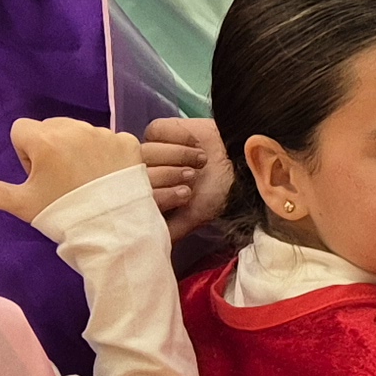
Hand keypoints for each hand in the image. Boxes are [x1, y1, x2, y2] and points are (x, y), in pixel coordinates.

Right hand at [0, 115, 145, 225]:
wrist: (113, 233)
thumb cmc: (62, 216)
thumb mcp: (22, 204)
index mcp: (45, 139)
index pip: (22, 131)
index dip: (26, 155)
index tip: (39, 178)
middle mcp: (75, 129)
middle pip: (52, 128)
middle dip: (51, 148)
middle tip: (62, 182)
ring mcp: (104, 134)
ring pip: (81, 132)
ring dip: (78, 149)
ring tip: (86, 182)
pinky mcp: (128, 142)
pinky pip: (110, 140)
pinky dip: (107, 155)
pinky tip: (108, 179)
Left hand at [137, 116, 229, 243]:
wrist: (238, 157)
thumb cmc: (218, 189)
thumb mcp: (196, 214)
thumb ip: (172, 229)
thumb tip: (150, 245)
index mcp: (150, 195)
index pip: (136, 194)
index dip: (163, 194)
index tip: (187, 195)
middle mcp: (145, 173)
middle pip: (139, 171)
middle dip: (170, 175)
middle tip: (194, 176)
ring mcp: (150, 150)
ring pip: (146, 151)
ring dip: (177, 155)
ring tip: (200, 160)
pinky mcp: (158, 130)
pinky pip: (154, 131)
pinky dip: (176, 137)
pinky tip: (195, 143)